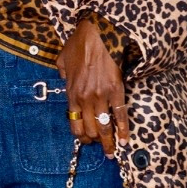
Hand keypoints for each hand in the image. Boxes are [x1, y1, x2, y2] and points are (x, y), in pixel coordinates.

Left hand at [57, 18, 129, 157]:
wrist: (97, 34)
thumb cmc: (79, 44)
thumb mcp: (62, 60)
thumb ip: (62, 74)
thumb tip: (64, 79)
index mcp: (71, 94)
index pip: (74, 124)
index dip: (80, 136)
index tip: (85, 141)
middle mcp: (85, 99)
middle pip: (89, 130)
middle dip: (94, 142)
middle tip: (100, 148)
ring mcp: (101, 96)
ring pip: (103, 127)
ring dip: (108, 143)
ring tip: (111, 153)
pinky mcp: (116, 91)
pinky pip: (120, 115)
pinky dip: (123, 130)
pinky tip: (125, 141)